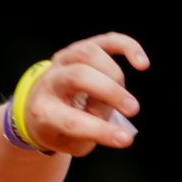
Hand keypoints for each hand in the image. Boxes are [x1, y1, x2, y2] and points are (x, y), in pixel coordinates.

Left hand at [21, 32, 149, 157]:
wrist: (38, 104)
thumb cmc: (59, 128)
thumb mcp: (69, 141)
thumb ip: (91, 132)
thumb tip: (117, 118)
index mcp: (43, 111)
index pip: (71, 120)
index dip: (101, 130)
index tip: (126, 139)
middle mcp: (49, 81)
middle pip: (78, 75)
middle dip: (109, 92)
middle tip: (132, 110)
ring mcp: (63, 61)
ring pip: (89, 53)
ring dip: (115, 74)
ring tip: (125, 100)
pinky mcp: (80, 48)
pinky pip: (105, 40)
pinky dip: (127, 47)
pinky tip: (142, 64)